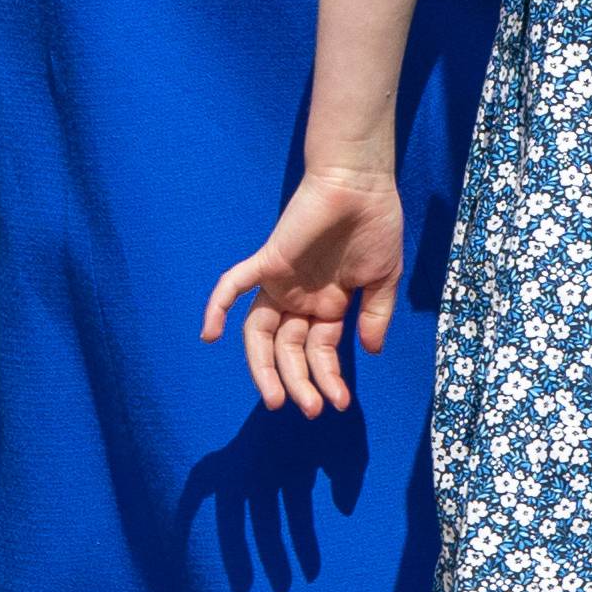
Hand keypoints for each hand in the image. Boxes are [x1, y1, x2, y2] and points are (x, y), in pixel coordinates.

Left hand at [202, 169, 404, 417]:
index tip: (339, 403)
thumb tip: (370, 353)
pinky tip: (209, 335)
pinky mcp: (268, 261)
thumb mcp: (383, 279)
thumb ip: (375, 316)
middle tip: (308, 409)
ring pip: (261, 333)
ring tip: (277, 399)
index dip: (327, 378)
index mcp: (328, 307)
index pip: (320, 352)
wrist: (361, 183)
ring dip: (265, 367)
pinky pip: (234, 285)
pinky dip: (217, 306)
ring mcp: (281, 283)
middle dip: (299, 381)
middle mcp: (300, 300)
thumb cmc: (376, 225)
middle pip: (288, 350)